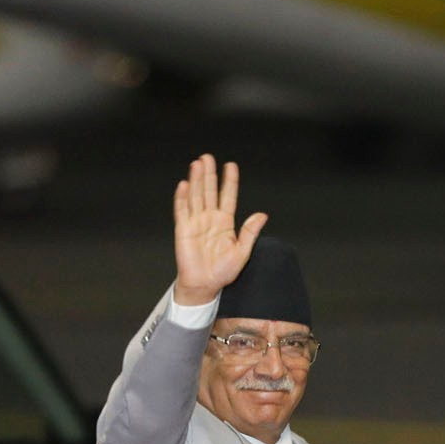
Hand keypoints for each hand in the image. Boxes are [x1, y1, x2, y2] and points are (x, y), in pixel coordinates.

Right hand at [171, 154, 267, 306]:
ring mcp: (196, 223)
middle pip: (209, 191)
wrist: (204, 286)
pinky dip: (182, 198)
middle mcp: (210, 219)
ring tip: (197, 164)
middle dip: (209, 174)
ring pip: (196, 196)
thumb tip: (262, 215)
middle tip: (208, 157)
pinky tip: (184, 185)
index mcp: (225, 223)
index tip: (231, 166)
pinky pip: (182, 211)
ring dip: (196, 180)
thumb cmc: (222, 272)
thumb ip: (250, 232)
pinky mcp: (183, 230)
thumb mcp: (242, 252)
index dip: (229, 181)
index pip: (228, 197)